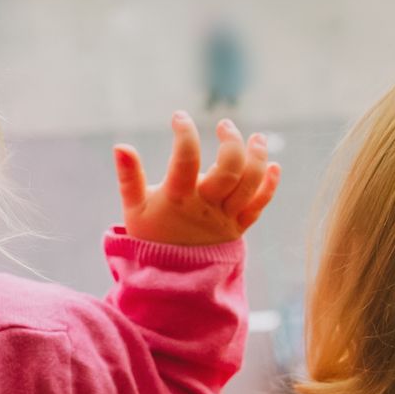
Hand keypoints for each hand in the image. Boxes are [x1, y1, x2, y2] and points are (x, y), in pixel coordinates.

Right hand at [115, 112, 278, 246]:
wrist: (171, 276)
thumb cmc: (150, 235)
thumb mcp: (134, 208)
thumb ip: (128, 176)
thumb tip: (120, 145)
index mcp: (177, 200)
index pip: (185, 160)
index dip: (185, 133)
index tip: (179, 117)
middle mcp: (206, 208)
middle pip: (230, 170)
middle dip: (232, 141)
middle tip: (225, 125)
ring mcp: (225, 218)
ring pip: (250, 184)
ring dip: (258, 157)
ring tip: (257, 138)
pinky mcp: (238, 227)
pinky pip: (259, 205)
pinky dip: (270, 185)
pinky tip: (274, 165)